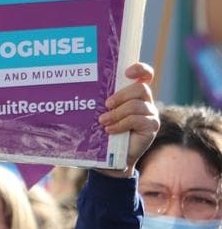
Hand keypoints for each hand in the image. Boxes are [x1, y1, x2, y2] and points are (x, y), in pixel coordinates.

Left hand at [98, 62, 159, 176]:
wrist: (111, 159)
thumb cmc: (103, 134)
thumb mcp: (100, 114)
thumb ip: (99, 103)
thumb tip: (76, 92)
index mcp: (134, 95)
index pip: (145, 75)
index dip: (140, 69)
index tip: (127, 72)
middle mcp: (145, 102)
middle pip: (140, 88)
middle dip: (121, 95)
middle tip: (106, 105)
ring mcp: (150, 114)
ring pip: (137, 105)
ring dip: (117, 113)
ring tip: (103, 122)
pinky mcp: (151, 127)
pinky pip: (138, 120)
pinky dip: (121, 124)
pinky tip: (110, 130)